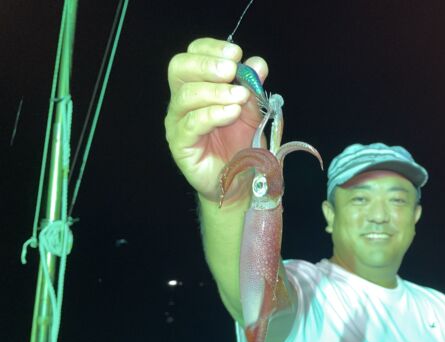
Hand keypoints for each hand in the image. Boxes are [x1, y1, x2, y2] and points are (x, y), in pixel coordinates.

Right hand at [164, 37, 267, 200]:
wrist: (240, 180)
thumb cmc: (241, 144)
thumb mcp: (252, 112)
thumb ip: (252, 88)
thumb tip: (257, 63)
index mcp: (197, 86)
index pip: (192, 55)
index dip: (210, 49)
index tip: (236, 53)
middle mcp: (182, 101)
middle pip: (179, 69)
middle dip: (207, 65)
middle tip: (232, 70)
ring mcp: (178, 123)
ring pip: (186, 96)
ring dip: (216, 92)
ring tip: (240, 97)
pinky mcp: (180, 145)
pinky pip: (192, 124)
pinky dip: (213, 114)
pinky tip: (232, 113)